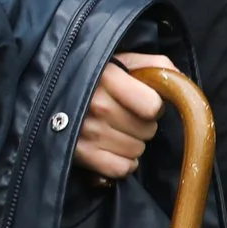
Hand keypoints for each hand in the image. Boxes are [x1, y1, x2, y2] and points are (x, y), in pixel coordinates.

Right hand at [72, 52, 171, 180]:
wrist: (46, 90)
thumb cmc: (93, 74)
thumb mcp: (123, 59)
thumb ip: (156, 65)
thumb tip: (180, 83)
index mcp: (107, 76)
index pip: (152, 106)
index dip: (153, 106)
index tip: (143, 102)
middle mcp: (95, 105)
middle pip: (147, 130)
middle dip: (142, 124)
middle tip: (125, 115)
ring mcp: (85, 131)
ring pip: (137, 150)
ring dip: (132, 143)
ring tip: (116, 130)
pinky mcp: (79, 154)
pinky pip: (121, 168)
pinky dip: (122, 162)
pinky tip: (112, 148)